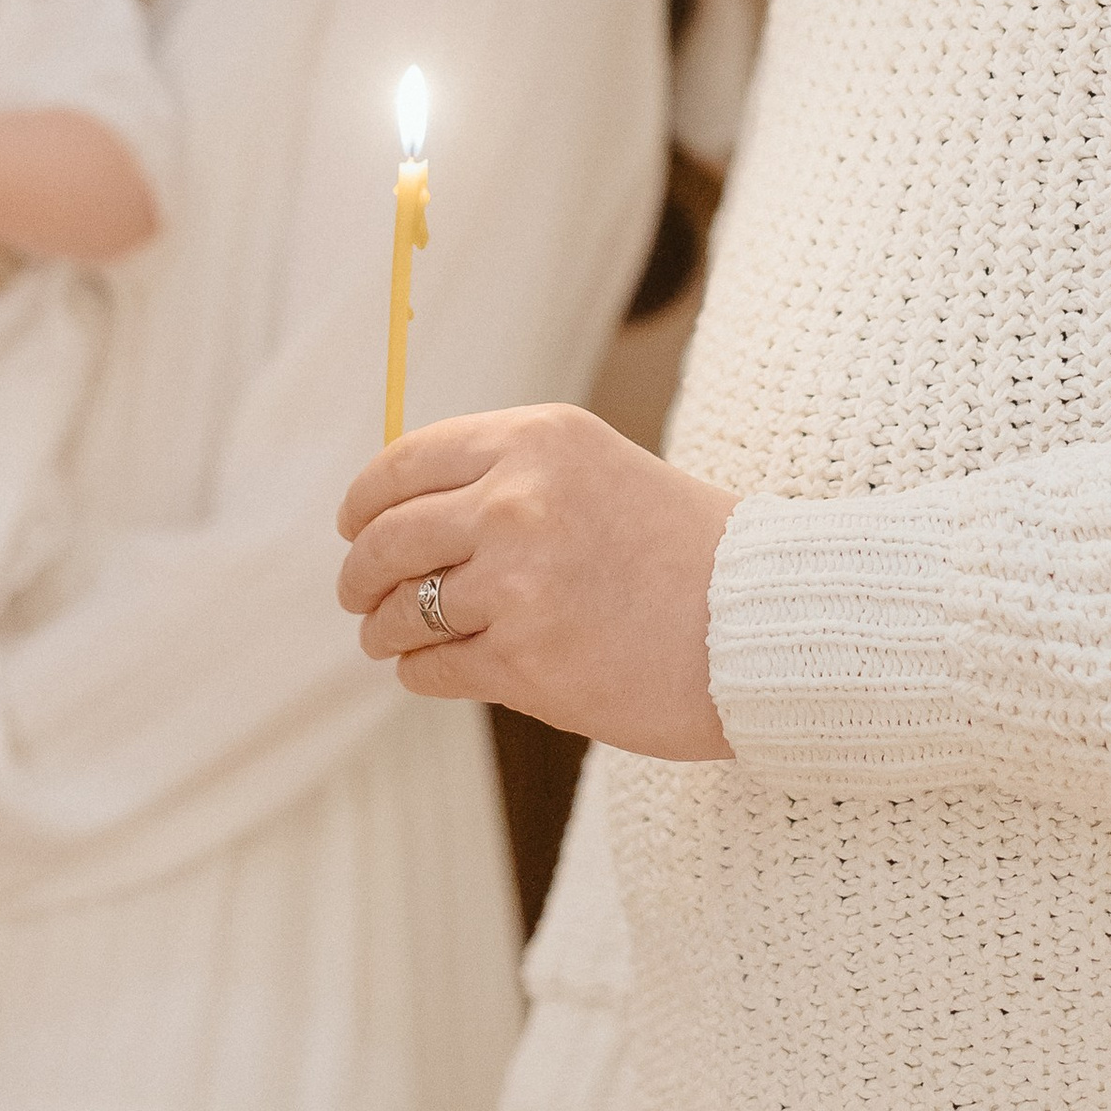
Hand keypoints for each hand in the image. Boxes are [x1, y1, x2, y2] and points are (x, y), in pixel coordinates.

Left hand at [336, 404, 735, 760]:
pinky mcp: (524, 660)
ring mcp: (518, 582)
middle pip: (387, 538)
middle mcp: (519, 500)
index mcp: (537, 439)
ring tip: (388, 639)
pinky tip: (431, 668)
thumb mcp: (593, 470)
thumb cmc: (680, 549)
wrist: (757, 623)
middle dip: (359, 573)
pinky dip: (419, 671)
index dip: (364, 502)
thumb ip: (504, 476)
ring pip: (398, 609)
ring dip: (384, 629)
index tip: (353, 526)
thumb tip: (397, 507)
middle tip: (357, 594)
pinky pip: (430, 666)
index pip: (404, 464)